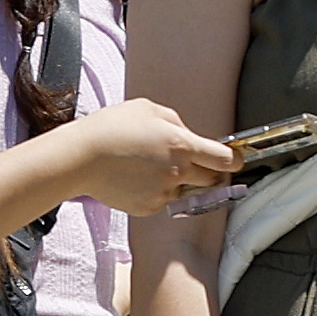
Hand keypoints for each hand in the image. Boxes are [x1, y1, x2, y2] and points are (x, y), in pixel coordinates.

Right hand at [55, 98, 243, 215]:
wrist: (80, 158)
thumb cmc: (110, 128)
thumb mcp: (148, 109)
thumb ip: (176, 122)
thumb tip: (188, 135)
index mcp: (182, 145)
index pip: (226, 159)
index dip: (236, 159)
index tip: (236, 159)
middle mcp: (178, 172)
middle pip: (212, 179)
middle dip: (208, 171)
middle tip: (190, 161)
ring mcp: (163, 192)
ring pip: (185, 190)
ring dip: (178, 180)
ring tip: (148, 166)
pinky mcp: (148, 207)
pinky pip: (162, 199)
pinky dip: (155, 191)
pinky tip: (135, 177)